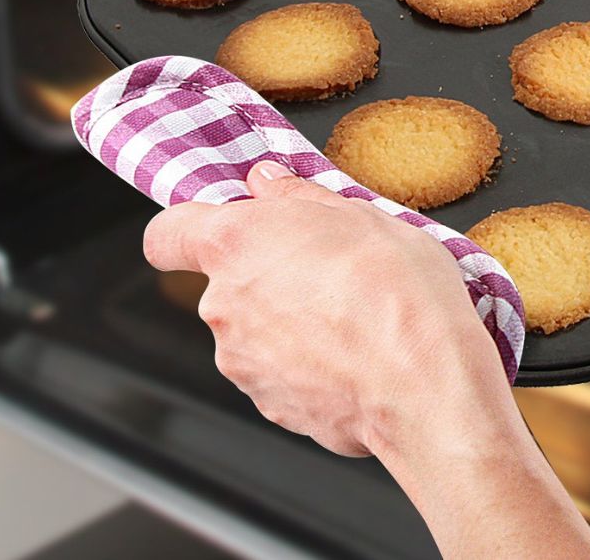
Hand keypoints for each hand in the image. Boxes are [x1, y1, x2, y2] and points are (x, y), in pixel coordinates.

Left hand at [143, 160, 508, 457]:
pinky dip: (307, 365)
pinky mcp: (271, 407)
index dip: (184, 230)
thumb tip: (268, 183)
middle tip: (325, 268)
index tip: (212, 228)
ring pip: (254, 331)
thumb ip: (297, 196)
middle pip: (225, 284)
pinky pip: (280, 373)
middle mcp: (223, 306)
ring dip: (288, 322)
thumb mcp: (357, 213)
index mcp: (235, 245)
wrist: (423, 382)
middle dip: (266, 276)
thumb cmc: (396, 291)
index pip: (166, 235)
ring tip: (349, 316)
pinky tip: (354, 355)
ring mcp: (242, 363)